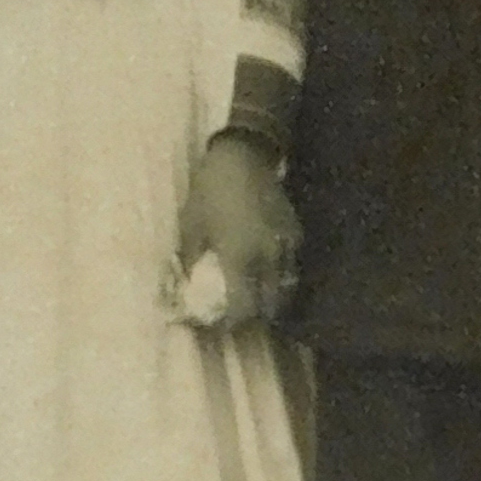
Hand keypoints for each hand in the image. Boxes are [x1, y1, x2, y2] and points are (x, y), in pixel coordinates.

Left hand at [177, 136, 301, 326]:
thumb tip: (185, 285)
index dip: (233, 324)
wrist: (244, 153)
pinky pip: (292, 265)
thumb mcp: (191, 224)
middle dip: (256, 317)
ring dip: (271, 299)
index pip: (243, 308)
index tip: (220, 326)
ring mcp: (286, 245)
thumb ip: (191, 259)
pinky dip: (282, 276)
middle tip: (239, 315)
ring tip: (255, 298)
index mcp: (239, 258)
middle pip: (271, 306)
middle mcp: (267, 257)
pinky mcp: (295, 231)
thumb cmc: (210, 189)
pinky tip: (267, 272)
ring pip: (287, 288)